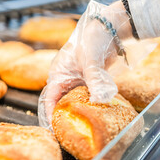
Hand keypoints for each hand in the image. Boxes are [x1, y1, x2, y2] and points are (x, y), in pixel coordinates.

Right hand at [38, 0, 154, 128]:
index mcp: (58, 72)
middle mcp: (65, 76)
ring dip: (76, 110)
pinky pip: (85, 94)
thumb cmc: (93, 39)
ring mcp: (77, 77)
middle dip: (63, 115)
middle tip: (69, 131)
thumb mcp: (91, 61)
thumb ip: (94, 81)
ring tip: (80, 125)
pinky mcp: (88, 78)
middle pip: (60, 100)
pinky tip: (93, 112)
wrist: (109, 28)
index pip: (50, 98)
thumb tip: (99, 100)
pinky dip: (88, 102)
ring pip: (73, 99)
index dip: (51, 114)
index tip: (56, 128)